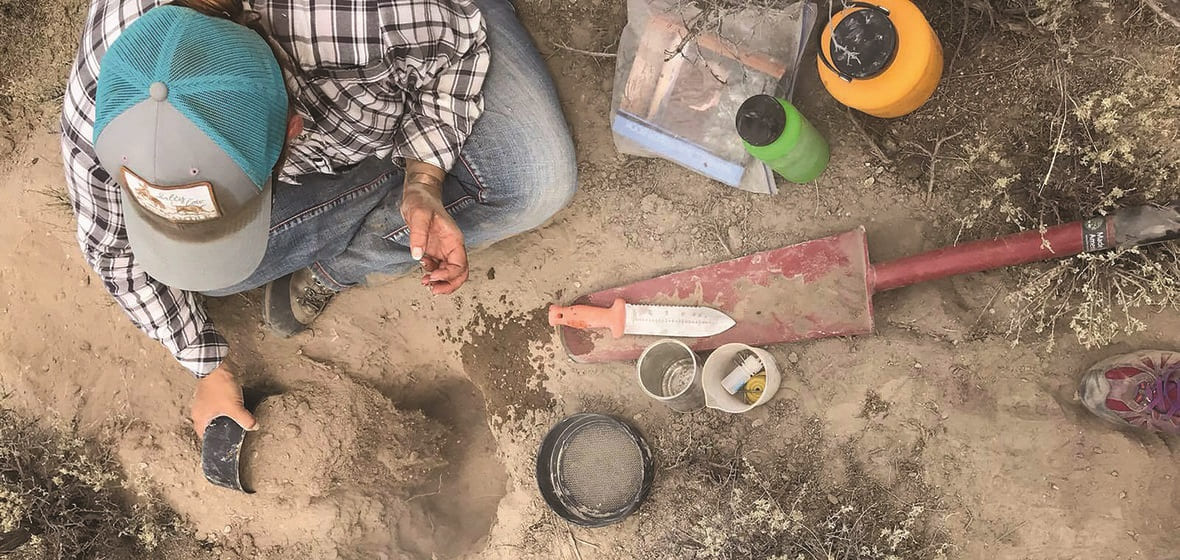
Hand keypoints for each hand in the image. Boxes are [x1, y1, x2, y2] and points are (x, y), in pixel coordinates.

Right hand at [191, 364, 256, 438]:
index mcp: (200, 419)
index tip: (225, 443)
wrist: (216, 366)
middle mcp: (198, 411)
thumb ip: (245, 420)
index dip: (215, 441)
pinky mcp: (209, 393)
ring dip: (222, 417)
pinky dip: (223, 408)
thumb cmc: (219, 387)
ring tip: (233, 420)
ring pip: (213, 415)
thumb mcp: (234, 407)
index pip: (205, 437)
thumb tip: (254, 427)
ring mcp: (203, 401)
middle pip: (209, 426)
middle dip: (220, 429)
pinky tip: (232, 406)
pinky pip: (216, 405)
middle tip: (232, 432)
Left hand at [400, 160, 468, 294]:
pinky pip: (439, 268)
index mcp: (454, 240)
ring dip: (440, 282)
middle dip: (448, 284)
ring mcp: (444, 250)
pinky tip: (422, 271)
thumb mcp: (419, 215)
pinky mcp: (435, 251)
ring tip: (425, 283)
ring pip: (450, 273)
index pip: (460, 265)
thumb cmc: (422, 201)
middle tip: (433, 289)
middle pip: (459, 273)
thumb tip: (417, 255)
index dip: (449, 275)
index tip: (433, 277)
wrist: (418, 194)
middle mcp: (452, 247)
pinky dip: (433, 274)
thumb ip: (418, 235)